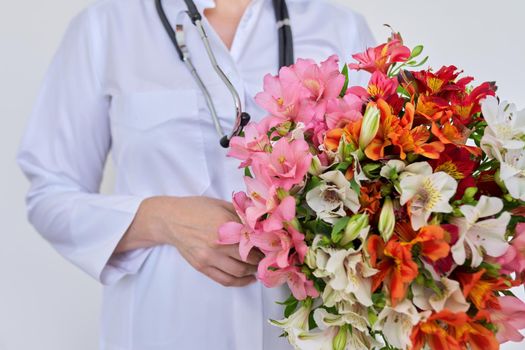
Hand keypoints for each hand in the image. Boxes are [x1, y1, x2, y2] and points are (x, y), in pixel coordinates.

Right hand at [119, 196, 262, 286]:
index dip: (266, 244)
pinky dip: (240, 282)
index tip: (274, 245)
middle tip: (269, 256)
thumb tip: (262, 224)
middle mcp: (218, 244)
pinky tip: (248, 278)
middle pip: (249, 258)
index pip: (254, 240)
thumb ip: (241, 215)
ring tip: (259, 266)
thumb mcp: (222, 205)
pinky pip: (225, 280)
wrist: (170, 219)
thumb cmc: (197, 208)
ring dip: (253, 271)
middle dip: (262, 259)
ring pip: (239, 271)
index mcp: (225, 225)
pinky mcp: (202, 267)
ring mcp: (209, 257)